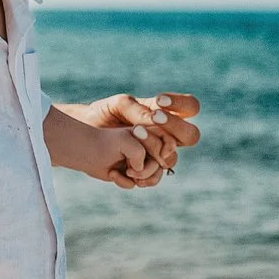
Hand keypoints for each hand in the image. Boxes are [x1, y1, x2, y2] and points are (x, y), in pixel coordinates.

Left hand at [69, 92, 200, 187]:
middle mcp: (167, 136)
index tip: (159, 101)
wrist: (86, 134)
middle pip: (191, 135)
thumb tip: (154, 120)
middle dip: (175, 128)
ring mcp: (157, 156)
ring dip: (154, 149)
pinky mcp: (144, 172)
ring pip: (171, 159)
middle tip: (155, 119)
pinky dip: (143, 172)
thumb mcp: (120, 105)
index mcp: (166, 114)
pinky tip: (126, 164)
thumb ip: (138, 110)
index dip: (181, 105)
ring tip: (134, 135)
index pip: (190, 107)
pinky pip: (154, 177)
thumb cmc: (106, 113)